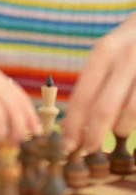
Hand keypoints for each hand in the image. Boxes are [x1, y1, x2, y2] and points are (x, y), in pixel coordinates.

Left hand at [62, 15, 135, 152]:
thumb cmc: (128, 44)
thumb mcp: (108, 52)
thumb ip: (94, 83)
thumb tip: (73, 124)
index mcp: (105, 51)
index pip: (83, 96)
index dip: (73, 125)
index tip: (67, 145)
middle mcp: (126, 59)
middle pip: (104, 110)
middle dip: (93, 136)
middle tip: (87, 149)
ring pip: (128, 115)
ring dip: (120, 129)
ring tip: (118, 129)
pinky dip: (134, 122)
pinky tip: (130, 120)